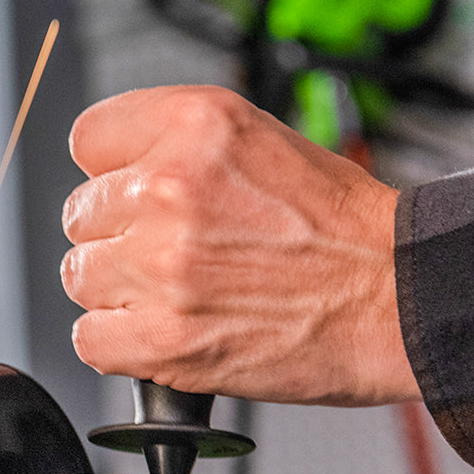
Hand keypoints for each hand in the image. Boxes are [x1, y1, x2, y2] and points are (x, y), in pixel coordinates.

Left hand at [61, 85, 419, 405]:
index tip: (131, 198)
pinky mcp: (164, 341)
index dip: (111, 175)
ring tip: (174, 297)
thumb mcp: (257, 142)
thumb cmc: (339, 231)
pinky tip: (161, 335)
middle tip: (171, 256)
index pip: (89, 141)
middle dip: (118, 239)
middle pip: (81, 217)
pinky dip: (117, 345)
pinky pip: (89, 341)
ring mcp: (163, 269)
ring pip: (80, 279)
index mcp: (194, 128)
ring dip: (117, 294)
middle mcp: (170, 191)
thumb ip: (177, 148)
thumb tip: (114, 176)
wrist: (393, 300)